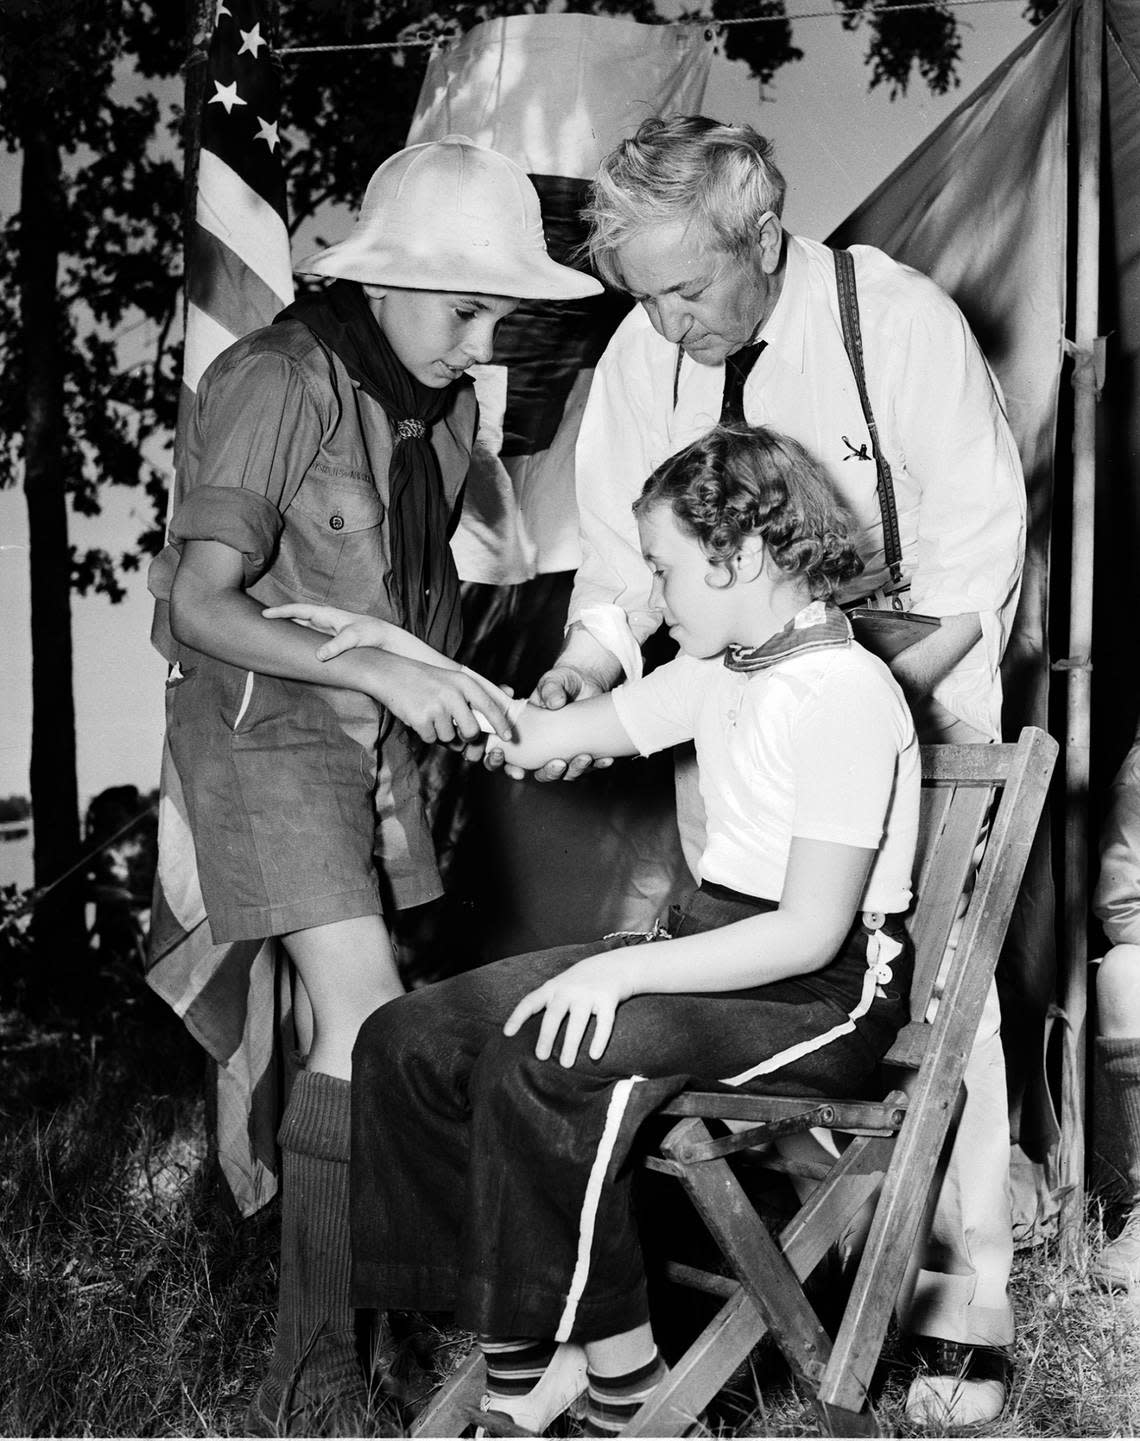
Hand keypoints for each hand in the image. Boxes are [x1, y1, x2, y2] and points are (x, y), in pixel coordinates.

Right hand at [262, 602, 392, 659]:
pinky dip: (295, 639)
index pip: (298, 610)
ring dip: (284, 629)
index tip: (264, 614)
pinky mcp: (326, 639)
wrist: (382, 637)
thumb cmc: (370, 634)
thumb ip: (336, 646)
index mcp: (326, 614)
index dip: (281, 612)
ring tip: (266, 634)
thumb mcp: (353, 639)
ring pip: (299, 627)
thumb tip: (319, 655)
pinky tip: (287, 646)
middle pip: (294, 617)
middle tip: (256, 622)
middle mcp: (322, 620)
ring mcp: (323, 629)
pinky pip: (306, 637)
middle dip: (277, 618)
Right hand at [359, 651, 515, 746]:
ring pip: (449, 738)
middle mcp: (453, 693)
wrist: (389, 672)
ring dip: (440, 733)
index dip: (501, 724)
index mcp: (464, 682)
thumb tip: (508, 694)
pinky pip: (431, 739)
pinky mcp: (421, 718)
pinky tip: (419, 717)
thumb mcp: (452, 677)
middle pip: (471, 731)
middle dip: (465, 737)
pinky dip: (426, 733)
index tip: (508, 737)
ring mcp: (437, 706)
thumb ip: (475, 691)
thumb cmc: (423, 679)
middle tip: (455, 729)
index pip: (490, 706)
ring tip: (430, 715)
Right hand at [484, 663, 614, 781]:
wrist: (585, 682)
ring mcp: (562, 754)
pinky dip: (597, 765)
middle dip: (548, 772)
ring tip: (584, 757)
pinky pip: (589, 767)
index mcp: (522, 735)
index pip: (505, 758)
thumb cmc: (560, 682)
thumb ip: (550, 689)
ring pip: (564, 774)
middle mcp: (540, 750)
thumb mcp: (553, 681)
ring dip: (574, 770)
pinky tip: (606, 759)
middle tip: (557, 763)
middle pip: (538, 773)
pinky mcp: (583, 753)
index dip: (504, 765)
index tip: (513, 766)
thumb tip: (555, 702)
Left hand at [502, 951, 639, 1066]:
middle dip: (546, 1036)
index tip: (507, 1033)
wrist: (615, 964)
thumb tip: (529, 1034)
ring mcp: (589, 993)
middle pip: (554, 1015)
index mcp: (553, 987)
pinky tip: (594, 1055)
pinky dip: (599, 1040)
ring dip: (571, 1044)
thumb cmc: (581, 981)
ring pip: (578, 1022)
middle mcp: (569, 989)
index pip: (530, 1001)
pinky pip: (604, 1022)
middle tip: (541, 1057)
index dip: (518, 1017)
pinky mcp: (608, 999)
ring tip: (565, 1064)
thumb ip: (548, 1002)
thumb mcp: (561, 985)